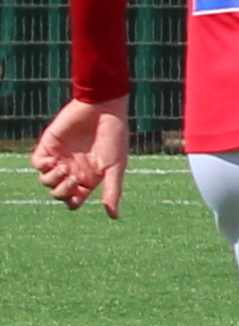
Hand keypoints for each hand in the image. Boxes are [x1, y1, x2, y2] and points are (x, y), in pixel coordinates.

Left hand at [31, 98, 127, 216]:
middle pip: (57, 193)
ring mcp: (60, 158)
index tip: (79, 194)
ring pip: (45, 181)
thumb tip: (113, 216)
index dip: (72, 201)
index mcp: (89, 177)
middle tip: (73, 178)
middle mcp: (73, 169)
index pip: (73, 199)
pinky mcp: (49, 145)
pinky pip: (37, 163)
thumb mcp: (115, 167)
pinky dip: (42, 166)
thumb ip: (112, 191)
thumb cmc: (114, 137)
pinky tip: (54, 161)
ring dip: (52, 180)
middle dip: (62, 191)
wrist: (103, 109)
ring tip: (63, 168)